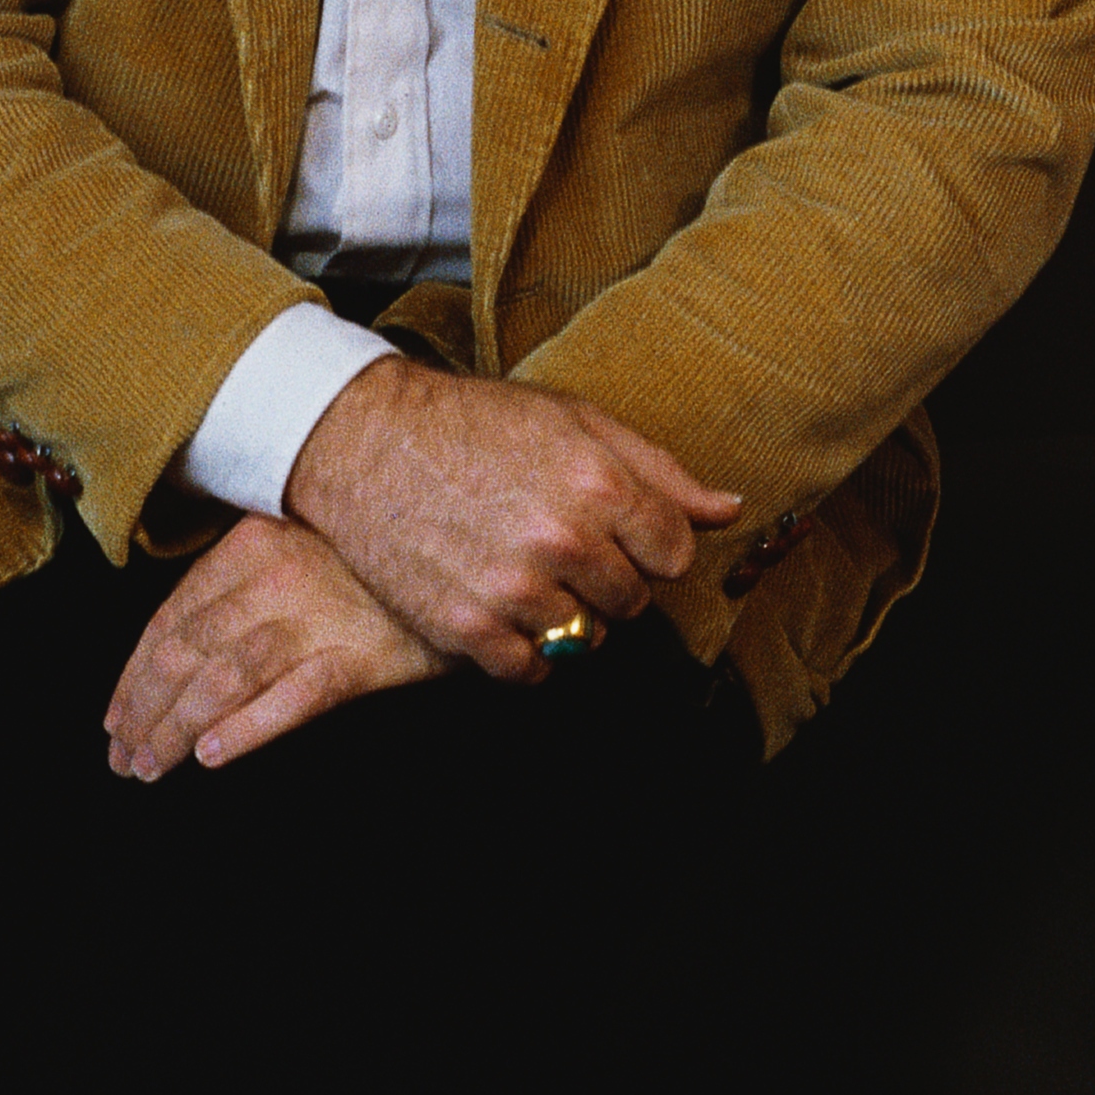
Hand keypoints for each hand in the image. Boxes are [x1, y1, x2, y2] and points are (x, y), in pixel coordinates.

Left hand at [103, 513, 440, 777]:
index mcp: (252, 544)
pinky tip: (212, 755)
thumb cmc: (376, 555)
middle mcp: (276, 577)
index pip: (170, 618)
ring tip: (151, 767)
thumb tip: (182, 642)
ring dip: (175, 730)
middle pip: (186, 655)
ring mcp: (318, 617)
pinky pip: (290, 699)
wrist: (470, 555)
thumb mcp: (301, 540)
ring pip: (223, 680)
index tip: (114, 717)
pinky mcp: (361, 658)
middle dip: (143, 713)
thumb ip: (246, 577)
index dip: (132, 675)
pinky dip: (245, 729)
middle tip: (124, 757)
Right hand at [282, 355, 741, 681]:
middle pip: (632, 600)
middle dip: (610, 579)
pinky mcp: (464, 627)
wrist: (365, 440)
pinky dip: (523, 651)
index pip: (674, 554)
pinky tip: (504, 610)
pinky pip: (528, 671)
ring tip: (530, 574)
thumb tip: (729, 510)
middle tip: (564, 548)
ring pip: (584, 640)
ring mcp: (512, 589)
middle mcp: (562, 540)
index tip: (619, 533)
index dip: (650, 544)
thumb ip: (658, 471)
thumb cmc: (476, 423)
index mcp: (598, 483)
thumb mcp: (575, 422)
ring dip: (567, 616)